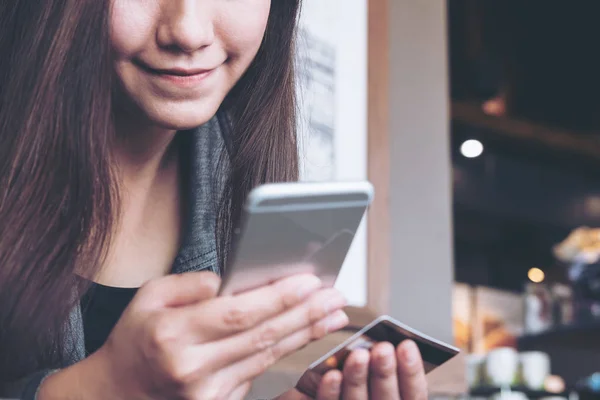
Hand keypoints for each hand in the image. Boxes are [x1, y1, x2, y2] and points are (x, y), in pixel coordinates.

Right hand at [39, 272, 348, 399]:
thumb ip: (187, 284)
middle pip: (263, 336)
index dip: (279, 297)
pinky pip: (258, 374)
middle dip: (305, 313)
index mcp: (174, 334)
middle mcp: (193, 367)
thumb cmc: (136, 339)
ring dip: (305, 332)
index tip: (309, 281)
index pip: (239, 313)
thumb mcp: (147, 298)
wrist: (117, 394)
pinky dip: (286, 351)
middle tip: (335, 296)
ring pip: (267, 356)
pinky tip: (306, 334)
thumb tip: (225, 280)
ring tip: (333, 313)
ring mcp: (206, 393)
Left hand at [278, 340, 426, 399]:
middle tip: (382, 349)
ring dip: (358, 378)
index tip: (407, 345)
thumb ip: (386, 363)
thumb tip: (383, 342)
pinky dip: (330, 392)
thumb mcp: (383, 379)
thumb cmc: (364, 387)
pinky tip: (332, 375)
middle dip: (385, 372)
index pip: (413, 394)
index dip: (412, 371)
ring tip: (358, 355)